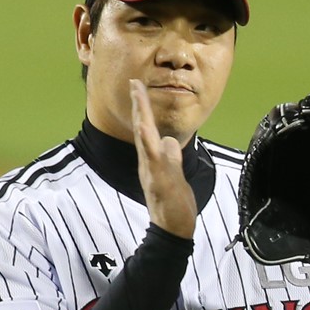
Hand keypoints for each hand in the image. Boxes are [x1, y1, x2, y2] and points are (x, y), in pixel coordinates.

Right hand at [130, 79, 196, 238]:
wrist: (174, 228)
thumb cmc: (174, 203)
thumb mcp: (174, 174)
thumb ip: (171, 156)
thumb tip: (170, 141)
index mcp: (152, 159)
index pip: (146, 128)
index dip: (142, 107)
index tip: (138, 85)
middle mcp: (148, 162)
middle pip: (142, 128)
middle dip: (139, 104)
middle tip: (134, 82)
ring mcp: (152, 171)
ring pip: (145, 140)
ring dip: (141, 117)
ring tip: (138, 96)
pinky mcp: (158, 182)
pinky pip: (152, 160)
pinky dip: (148, 145)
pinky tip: (146, 131)